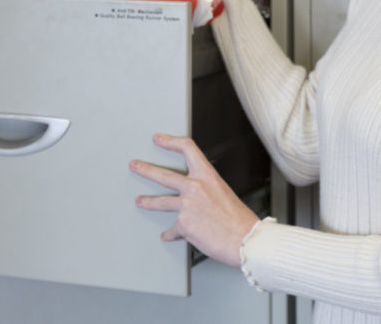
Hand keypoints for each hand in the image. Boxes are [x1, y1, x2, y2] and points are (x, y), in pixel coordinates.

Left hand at [130, 133, 259, 267]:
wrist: (245, 241)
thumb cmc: (240, 220)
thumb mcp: (224, 193)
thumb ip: (206, 191)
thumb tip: (197, 198)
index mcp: (208, 176)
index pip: (187, 149)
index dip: (170, 142)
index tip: (159, 139)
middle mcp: (195, 187)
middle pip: (163, 175)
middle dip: (146, 169)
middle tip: (136, 166)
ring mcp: (187, 206)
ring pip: (160, 202)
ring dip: (147, 201)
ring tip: (140, 201)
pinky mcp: (183, 225)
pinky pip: (172, 229)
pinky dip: (170, 234)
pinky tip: (167, 235)